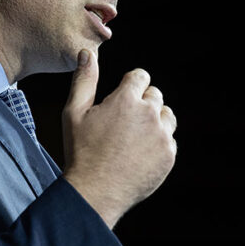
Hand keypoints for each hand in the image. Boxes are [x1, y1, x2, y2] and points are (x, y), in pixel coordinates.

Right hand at [62, 49, 177, 228]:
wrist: (95, 192)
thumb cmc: (81, 151)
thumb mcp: (74, 113)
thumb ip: (84, 80)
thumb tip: (87, 53)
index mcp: (126, 99)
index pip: (140, 76)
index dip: (130, 85)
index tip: (122, 99)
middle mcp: (149, 114)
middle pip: (154, 95)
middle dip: (141, 103)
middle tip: (123, 123)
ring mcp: (162, 135)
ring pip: (166, 115)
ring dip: (154, 120)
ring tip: (134, 137)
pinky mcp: (169, 155)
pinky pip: (170, 140)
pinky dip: (158, 143)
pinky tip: (140, 153)